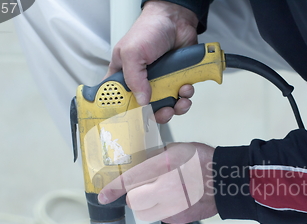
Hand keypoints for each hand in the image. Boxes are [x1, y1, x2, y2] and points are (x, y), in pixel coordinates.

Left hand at [98, 143, 217, 223]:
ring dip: (147, 203)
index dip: (113, 188)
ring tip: (163, 193)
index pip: (131, 179)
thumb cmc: (205, 162)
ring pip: (145, 210)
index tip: (103, 196)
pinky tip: (175, 199)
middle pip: (134, 199)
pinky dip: (162, 209)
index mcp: (165, 166)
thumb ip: (155, 156)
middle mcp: (167, 187)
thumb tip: (139, 163)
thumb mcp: (178, 149)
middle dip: (135, 194)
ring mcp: (173, 205)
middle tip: (146, 187)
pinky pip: (160, 215)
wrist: (227, 181)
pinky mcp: (178, 217)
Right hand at [105, 1, 198, 122]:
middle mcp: (141, 82)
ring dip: (176, 107)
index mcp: (123, 76)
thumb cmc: (150, 29)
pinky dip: (186, 96)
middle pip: (146, 110)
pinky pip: (181, 98)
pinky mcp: (176, 81)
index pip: (119, 102)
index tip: (135, 119)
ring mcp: (160, 83)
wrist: (176, 20)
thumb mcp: (132, 52)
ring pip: (166, 106)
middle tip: (164, 111)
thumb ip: (134, 78)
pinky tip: (186, 87)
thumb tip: (142, 101)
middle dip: (157, 114)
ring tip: (180, 99)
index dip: (126, 113)